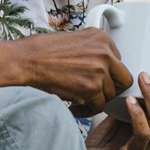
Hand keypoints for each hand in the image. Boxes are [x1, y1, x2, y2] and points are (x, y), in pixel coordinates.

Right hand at [0, 29, 132, 114]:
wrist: (26, 61)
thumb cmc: (43, 52)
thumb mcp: (74, 41)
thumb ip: (93, 51)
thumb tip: (103, 68)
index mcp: (101, 38)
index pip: (119, 61)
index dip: (108, 74)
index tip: (98, 80)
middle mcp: (105, 52)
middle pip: (123, 79)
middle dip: (109, 88)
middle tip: (95, 94)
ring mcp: (100, 70)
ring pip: (110, 95)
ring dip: (96, 101)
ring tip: (80, 101)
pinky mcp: (92, 88)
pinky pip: (98, 107)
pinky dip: (86, 111)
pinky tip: (74, 107)